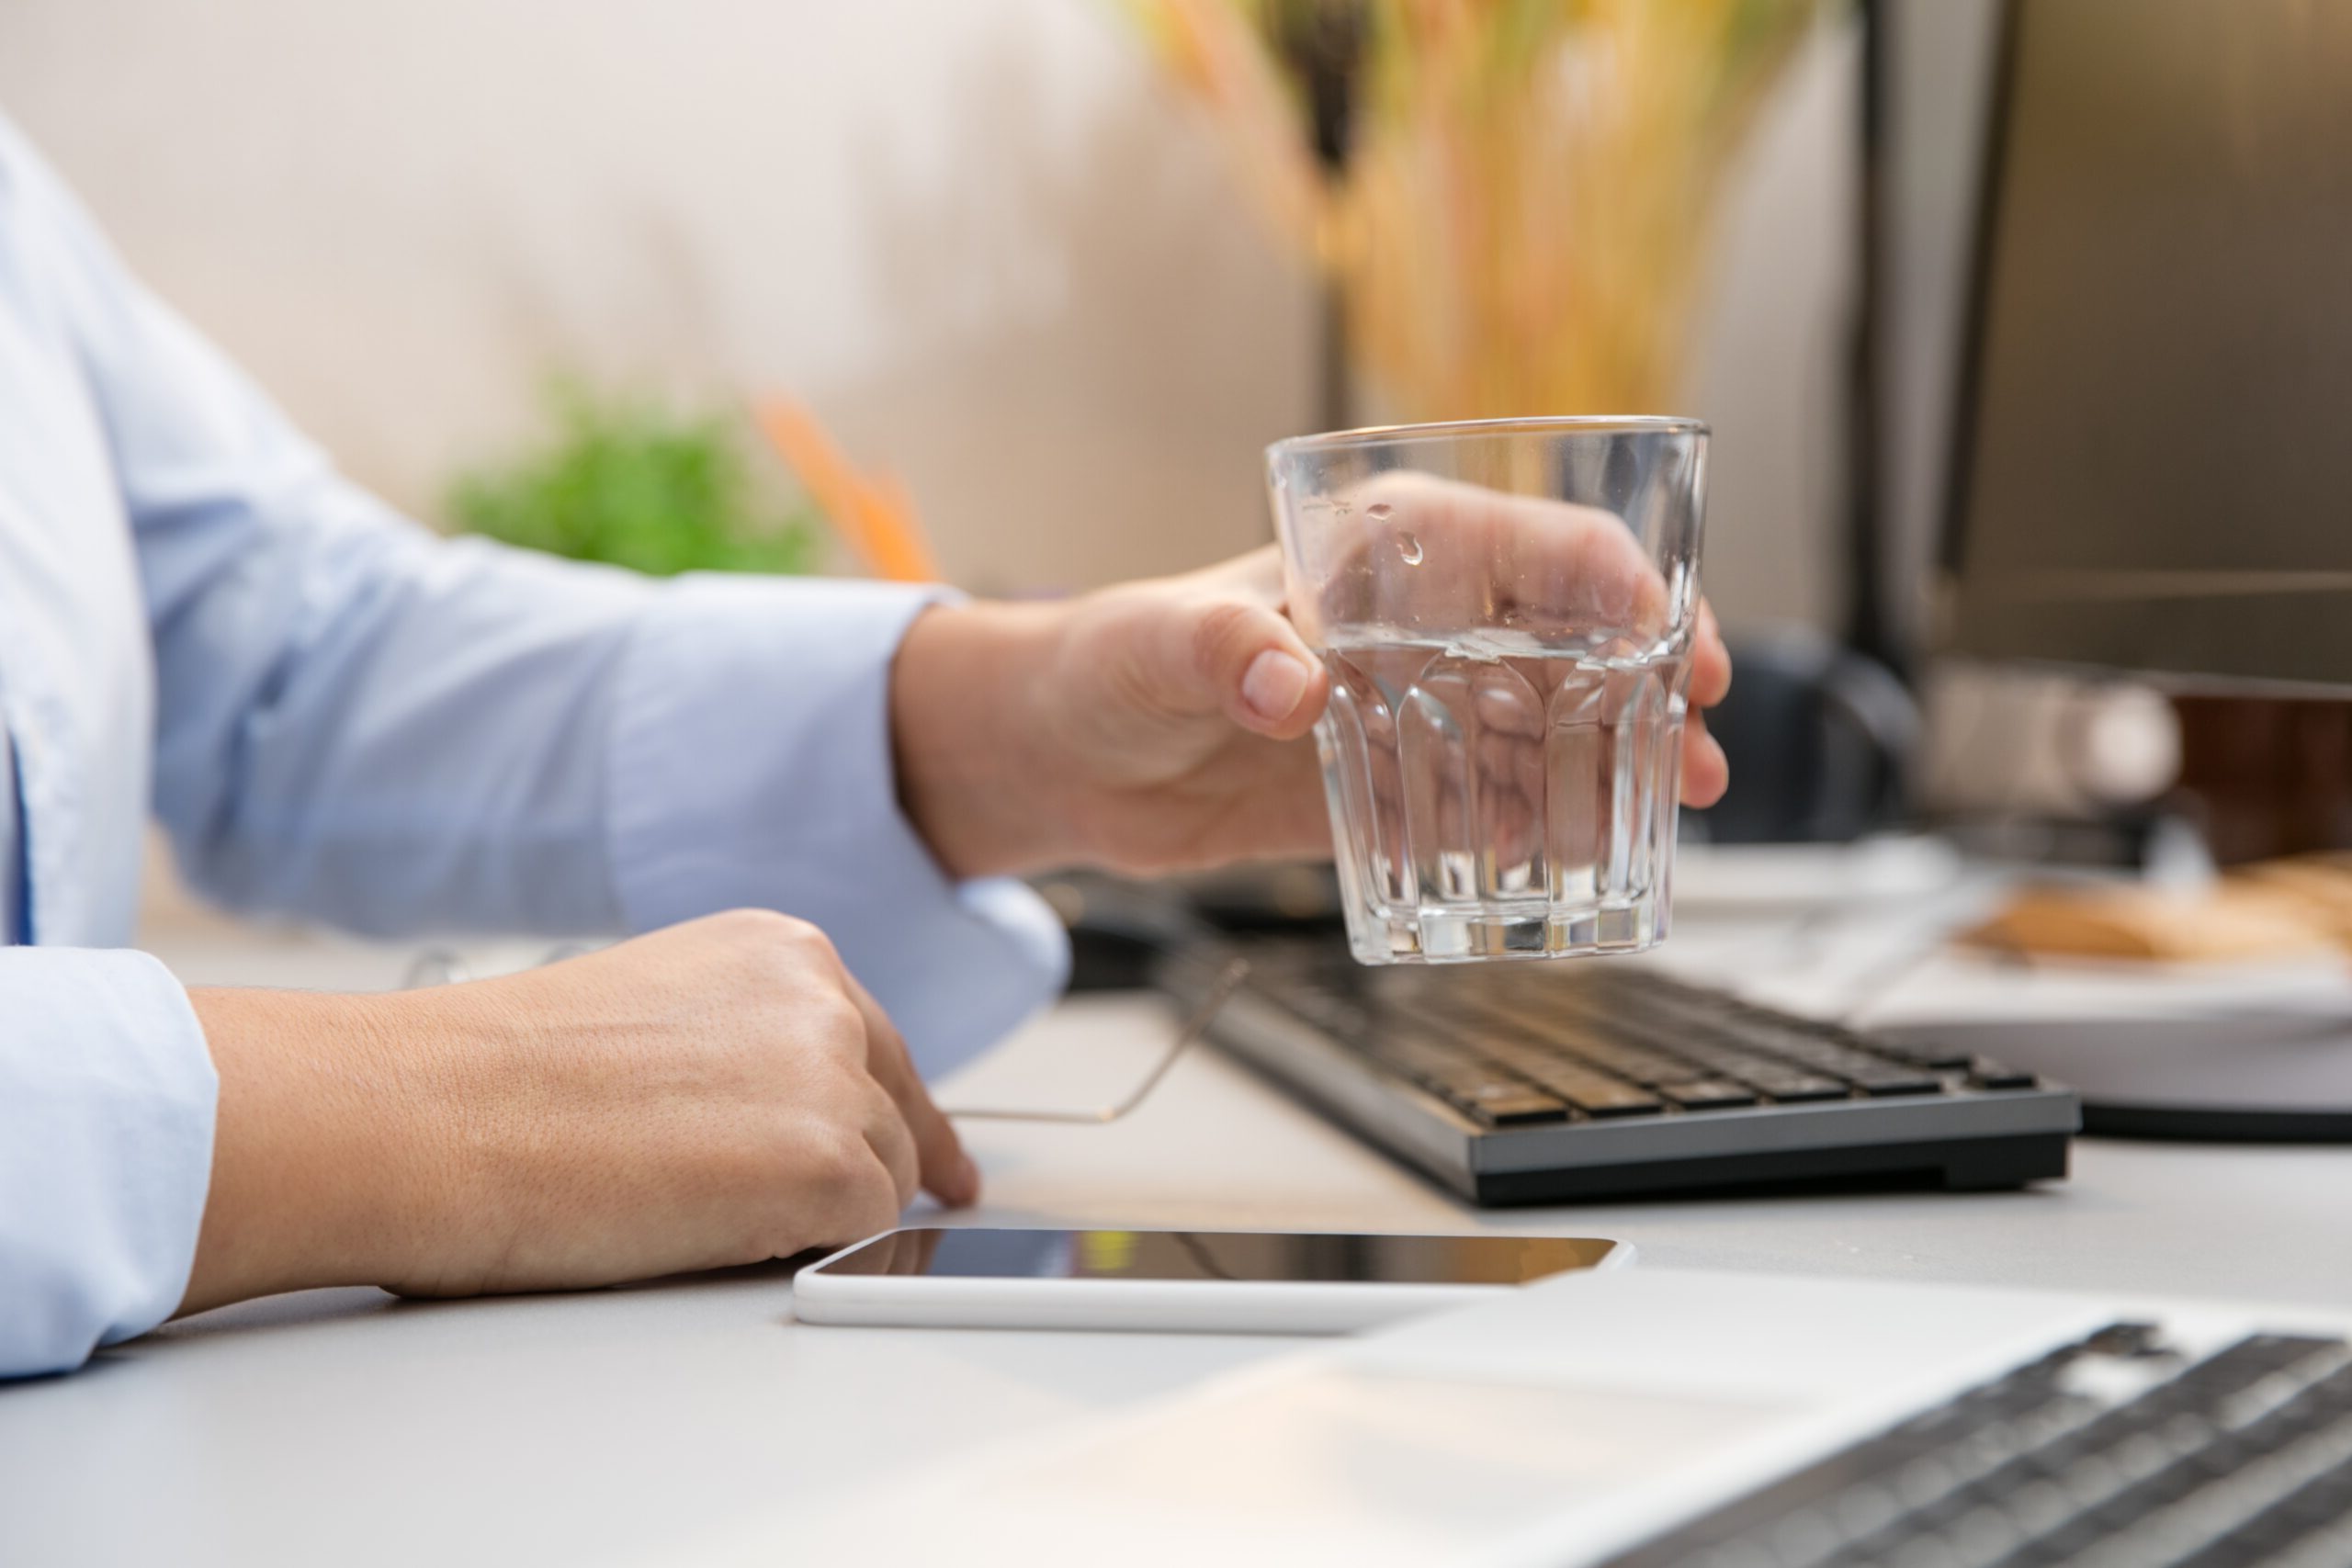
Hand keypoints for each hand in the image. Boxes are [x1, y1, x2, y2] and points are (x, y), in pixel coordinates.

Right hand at [179, 910, 974, 1314]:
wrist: (431, 1114)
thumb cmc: (495, 1079)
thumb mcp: (651, 1015)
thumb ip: (736, 1045)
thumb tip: (773, 1112)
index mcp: (779, 951)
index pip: (875, 1044)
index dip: (906, 1113)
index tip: (939, 1160)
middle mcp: (822, 999)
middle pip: (895, 1113)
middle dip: (885, 1169)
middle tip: (909, 1214)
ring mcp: (833, 1079)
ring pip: (884, 1180)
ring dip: (819, 1216)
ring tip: (713, 1226)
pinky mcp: (829, 1166)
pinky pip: (861, 1234)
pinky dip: (805, 1253)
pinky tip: (727, 1245)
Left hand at [891, 535, 1729, 879]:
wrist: (1066, 759)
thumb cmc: (1105, 663)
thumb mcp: (1155, 647)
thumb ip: (1220, 650)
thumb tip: (1290, 681)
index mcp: (1385, 551)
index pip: (1533, 546)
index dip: (1619, 584)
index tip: (1672, 638)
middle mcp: (1420, 620)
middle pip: (1575, 633)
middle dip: (1657, 676)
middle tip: (1705, 738)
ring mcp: (1417, 702)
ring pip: (1555, 719)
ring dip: (1623, 755)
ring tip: (1678, 805)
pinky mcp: (1396, 779)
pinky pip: (1495, 798)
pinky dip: (1547, 821)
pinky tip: (1584, 855)